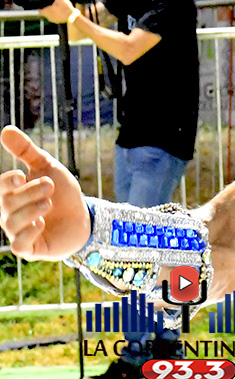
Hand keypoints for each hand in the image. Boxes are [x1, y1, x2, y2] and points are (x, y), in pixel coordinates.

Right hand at [0, 126, 91, 259]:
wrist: (83, 216)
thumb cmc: (62, 192)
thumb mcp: (47, 167)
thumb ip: (26, 151)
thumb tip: (5, 130)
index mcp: (12, 194)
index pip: (0, 187)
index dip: (7, 182)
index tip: (22, 175)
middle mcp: (10, 214)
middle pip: (7, 204)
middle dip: (29, 192)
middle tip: (50, 185)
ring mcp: (18, 232)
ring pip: (12, 224)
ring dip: (31, 210)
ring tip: (49, 203)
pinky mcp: (30, 249)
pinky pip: (19, 246)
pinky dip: (28, 234)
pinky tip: (42, 224)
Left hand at [38, 0, 75, 25]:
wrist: (73, 16)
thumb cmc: (65, 8)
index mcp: (46, 11)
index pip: (39, 10)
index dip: (40, 7)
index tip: (42, 3)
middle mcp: (48, 16)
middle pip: (44, 12)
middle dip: (46, 9)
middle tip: (49, 4)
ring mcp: (53, 19)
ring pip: (48, 15)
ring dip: (50, 12)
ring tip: (54, 7)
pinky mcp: (57, 21)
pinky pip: (54, 17)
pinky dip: (55, 15)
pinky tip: (59, 12)